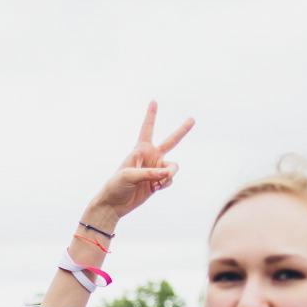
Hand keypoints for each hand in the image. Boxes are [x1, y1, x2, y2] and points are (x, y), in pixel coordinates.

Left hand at [89, 101, 194, 224]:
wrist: (114, 204)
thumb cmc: (116, 186)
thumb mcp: (129, 176)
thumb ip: (150, 173)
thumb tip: (168, 174)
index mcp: (140, 150)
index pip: (147, 129)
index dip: (151, 115)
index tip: (153, 101)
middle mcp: (150, 157)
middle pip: (171, 141)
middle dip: (182, 130)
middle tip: (192, 119)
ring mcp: (155, 170)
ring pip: (173, 167)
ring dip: (169, 174)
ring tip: (159, 182)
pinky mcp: (158, 182)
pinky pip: (170, 180)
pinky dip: (165, 184)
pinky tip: (155, 188)